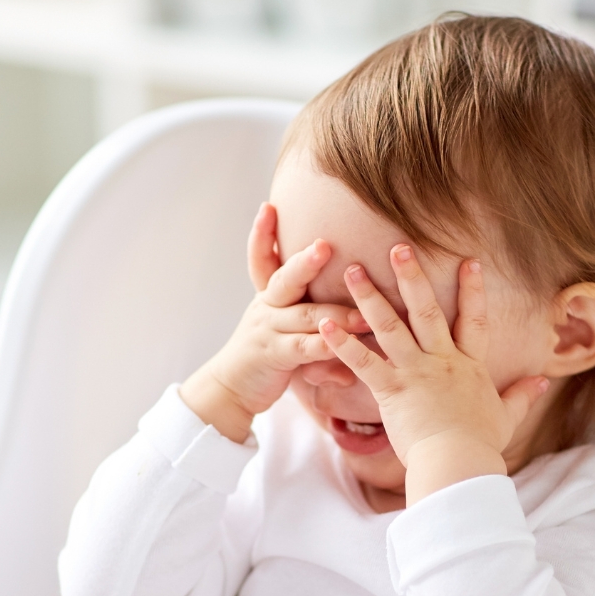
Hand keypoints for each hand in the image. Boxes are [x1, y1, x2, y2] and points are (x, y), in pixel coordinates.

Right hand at [180, 202, 365, 442]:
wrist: (231, 389)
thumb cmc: (265, 355)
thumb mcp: (285, 330)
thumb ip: (314, 322)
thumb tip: (340, 307)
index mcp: (268, 296)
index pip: (260, 259)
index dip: (262, 234)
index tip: (267, 206)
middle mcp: (266, 308)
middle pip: (285, 279)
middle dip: (306, 262)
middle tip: (325, 244)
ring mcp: (268, 331)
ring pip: (304, 316)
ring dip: (336, 313)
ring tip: (363, 312)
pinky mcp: (275, 356)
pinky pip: (304, 349)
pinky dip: (325, 347)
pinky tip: (342, 346)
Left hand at [319, 247, 549, 504]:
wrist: (459, 463)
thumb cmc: (480, 445)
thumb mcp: (507, 417)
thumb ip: (523, 395)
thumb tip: (544, 381)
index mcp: (469, 366)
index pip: (475, 320)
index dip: (473, 290)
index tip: (470, 261)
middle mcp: (442, 361)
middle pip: (426, 310)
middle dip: (412, 276)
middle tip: (398, 246)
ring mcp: (415, 373)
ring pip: (390, 326)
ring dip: (369, 297)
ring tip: (352, 270)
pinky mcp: (391, 390)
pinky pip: (363, 362)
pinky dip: (342, 343)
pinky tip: (324, 323)